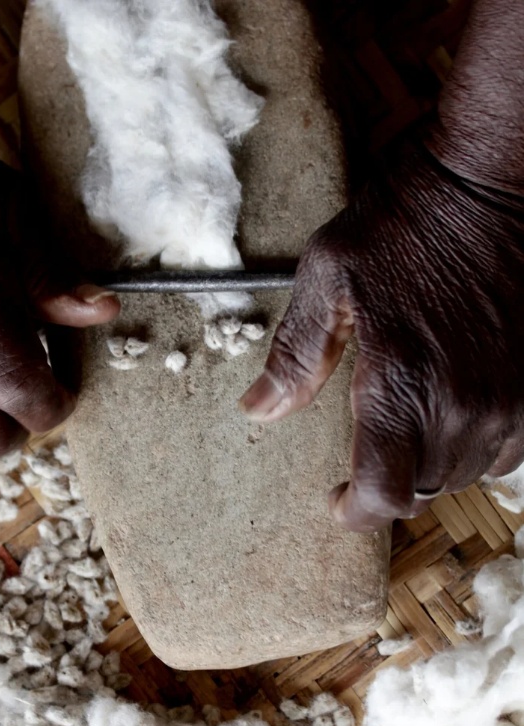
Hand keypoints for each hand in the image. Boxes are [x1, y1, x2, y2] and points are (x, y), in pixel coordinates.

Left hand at [240, 140, 523, 531]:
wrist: (493, 181)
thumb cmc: (406, 222)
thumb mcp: (328, 277)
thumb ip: (295, 355)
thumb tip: (257, 411)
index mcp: (401, 382)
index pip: (385, 493)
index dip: (358, 513)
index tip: (339, 504)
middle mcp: (463, 403)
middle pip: (423, 490)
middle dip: (388, 484)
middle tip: (365, 458)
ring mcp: (510, 397)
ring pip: (466, 474)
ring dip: (431, 468)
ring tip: (407, 435)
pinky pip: (509, 451)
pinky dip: (476, 449)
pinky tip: (453, 419)